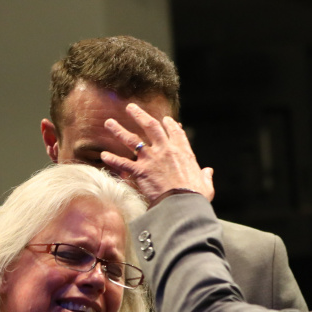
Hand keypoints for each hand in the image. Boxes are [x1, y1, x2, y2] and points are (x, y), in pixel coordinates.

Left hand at [98, 104, 214, 206]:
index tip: (165, 119)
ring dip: (119, 130)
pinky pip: (123, 163)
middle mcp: (165, 150)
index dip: (169, 124)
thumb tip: (208, 171)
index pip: (175, 132)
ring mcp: (151, 159)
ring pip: (132, 139)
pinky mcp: (140, 171)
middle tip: (130, 107)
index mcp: (183, 151)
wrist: (183, 205)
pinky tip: (103, 155)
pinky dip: (112, 160)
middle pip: (150, 126)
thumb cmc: (196, 196)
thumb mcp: (205, 184)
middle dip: (139, 115)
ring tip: (109, 122)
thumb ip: (205, 175)